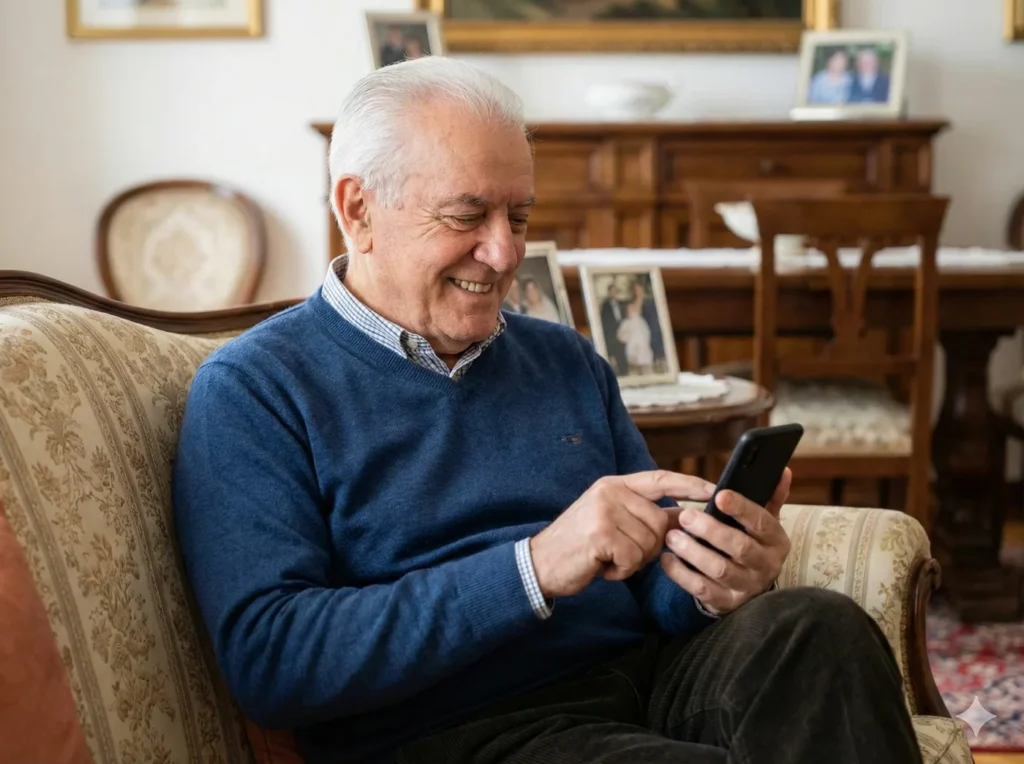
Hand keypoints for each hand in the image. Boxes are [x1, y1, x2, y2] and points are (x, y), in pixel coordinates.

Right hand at [530, 471, 714, 598]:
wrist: (540, 564)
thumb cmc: (580, 546)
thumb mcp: (612, 521)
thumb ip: (645, 515)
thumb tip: (684, 515)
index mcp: (614, 485)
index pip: (660, 478)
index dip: (689, 484)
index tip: (714, 490)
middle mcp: (610, 492)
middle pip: (659, 520)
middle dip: (649, 546)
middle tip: (622, 554)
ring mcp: (604, 511)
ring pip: (649, 542)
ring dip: (634, 561)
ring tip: (609, 559)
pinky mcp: (600, 533)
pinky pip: (633, 557)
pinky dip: (622, 570)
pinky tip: (603, 567)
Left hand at [660, 468, 791, 615]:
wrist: (749, 588)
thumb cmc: (752, 544)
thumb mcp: (765, 521)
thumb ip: (771, 497)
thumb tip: (783, 470)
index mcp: (776, 541)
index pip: (762, 522)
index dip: (741, 508)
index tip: (720, 495)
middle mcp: (765, 565)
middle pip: (740, 547)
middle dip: (711, 530)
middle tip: (685, 516)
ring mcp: (746, 586)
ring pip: (719, 569)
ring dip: (693, 552)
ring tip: (672, 536)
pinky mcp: (725, 602)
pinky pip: (701, 589)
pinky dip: (681, 574)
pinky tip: (666, 558)